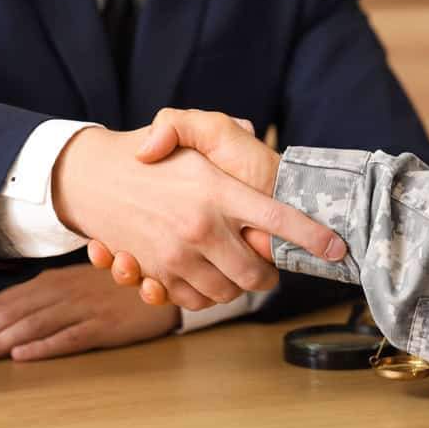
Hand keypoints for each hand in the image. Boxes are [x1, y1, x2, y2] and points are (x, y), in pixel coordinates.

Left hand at [0, 264, 179, 362]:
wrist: (162, 286)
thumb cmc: (116, 290)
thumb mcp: (77, 284)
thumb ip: (46, 297)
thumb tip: (5, 317)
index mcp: (53, 281)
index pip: (4, 302)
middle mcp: (64, 292)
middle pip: (12, 313)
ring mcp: (84, 308)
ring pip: (33, 325)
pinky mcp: (105, 325)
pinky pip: (70, 336)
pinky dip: (44, 347)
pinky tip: (22, 356)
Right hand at [52, 125, 345, 310]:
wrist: (91, 178)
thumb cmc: (151, 156)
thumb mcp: (190, 129)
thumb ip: (221, 127)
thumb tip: (248, 129)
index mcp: (219, 191)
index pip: (281, 220)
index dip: (313, 237)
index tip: (337, 247)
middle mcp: (203, 227)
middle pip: (258, 273)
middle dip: (270, 273)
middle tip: (268, 263)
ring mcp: (179, 256)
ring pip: (229, 293)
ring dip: (238, 286)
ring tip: (234, 266)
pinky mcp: (157, 274)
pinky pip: (195, 300)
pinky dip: (206, 295)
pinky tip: (206, 274)